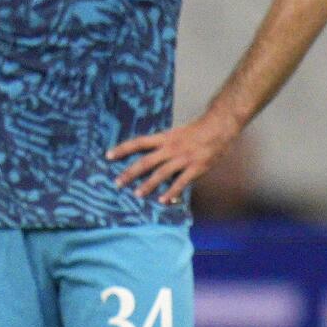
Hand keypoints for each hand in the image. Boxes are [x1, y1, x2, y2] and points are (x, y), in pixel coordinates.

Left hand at [109, 111, 241, 204]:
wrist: (219, 127)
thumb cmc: (196, 131)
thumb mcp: (175, 133)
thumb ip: (162, 144)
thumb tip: (147, 154)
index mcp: (164, 138)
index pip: (138, 142)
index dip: (122, 148)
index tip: (108, 155)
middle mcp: (170, 148)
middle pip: (146, 161)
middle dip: (130, 172)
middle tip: (117, 182)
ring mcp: (183, 158)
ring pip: (161, 173)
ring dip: (147, 184)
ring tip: (136, 193)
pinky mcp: (196, 167)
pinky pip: (181, 182)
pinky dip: (171, 191)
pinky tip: (163, 199)